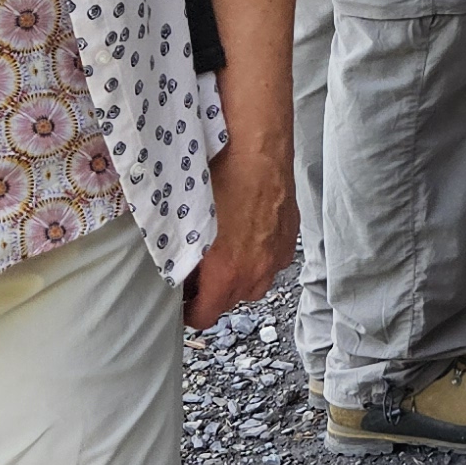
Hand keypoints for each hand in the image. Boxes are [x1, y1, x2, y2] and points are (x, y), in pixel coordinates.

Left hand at [182, 126, 297, 331]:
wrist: (257, 147)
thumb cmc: (221, 177)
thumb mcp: (186, 222)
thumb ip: (180, 259)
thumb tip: (175, 273)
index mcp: (227, 272)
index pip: (205, 317)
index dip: (189, 313)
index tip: (182, 301)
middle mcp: (256, 270)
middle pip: (231, 302)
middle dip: (214, 291)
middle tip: (198, 269)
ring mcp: (277, 255)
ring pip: (255, 283)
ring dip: (239, 276)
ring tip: (225, 252)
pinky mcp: (290, 237)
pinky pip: (273, 261)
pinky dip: (260, 256)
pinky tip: (248, 234)